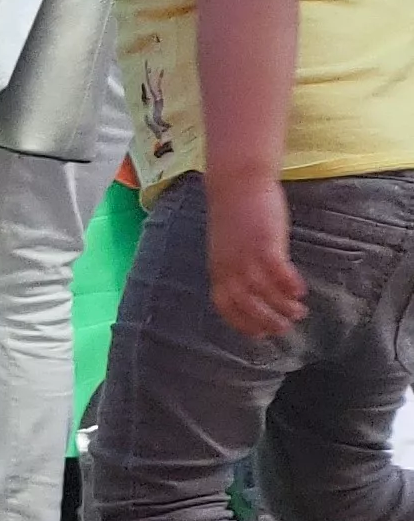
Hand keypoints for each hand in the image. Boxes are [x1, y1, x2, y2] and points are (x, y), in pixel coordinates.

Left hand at [208, 177, 308, 339]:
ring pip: (264, 292)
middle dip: (266, 321)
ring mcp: (247, 256)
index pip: (225, 306)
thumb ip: (233, 266)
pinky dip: (289, 285)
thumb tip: (248, 286)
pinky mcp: (265, 243)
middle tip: (285, 329)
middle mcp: (230, 267)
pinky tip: (301, 292)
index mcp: (218, 269)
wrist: (237, 184)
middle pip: (247, 304)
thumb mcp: (226, 247)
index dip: (242, 323)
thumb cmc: (234, 215)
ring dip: (283, 307)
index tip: (259, 336)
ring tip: (299, 313)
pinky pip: (278, 272)